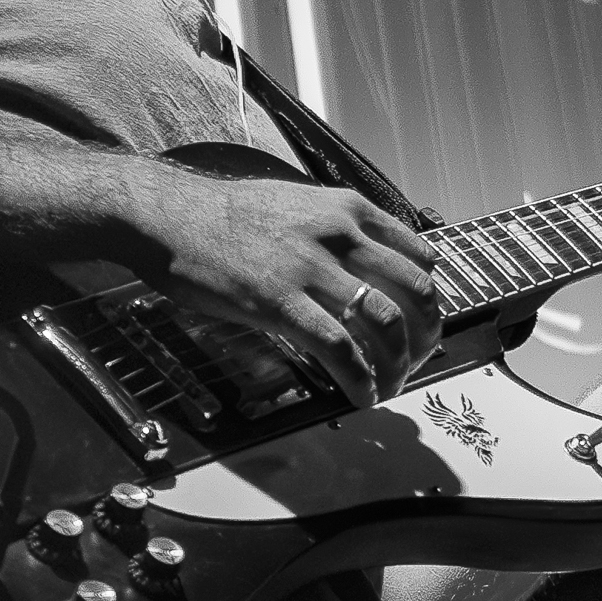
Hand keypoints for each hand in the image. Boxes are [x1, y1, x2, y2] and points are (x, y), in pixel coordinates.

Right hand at [134, 163, 441, 401]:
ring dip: (398, 365)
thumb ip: (338, 230)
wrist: (171, 214)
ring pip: (385, 323)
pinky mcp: (282, 302)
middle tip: (416, 363)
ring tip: (391, 387)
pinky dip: (361, 379)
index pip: (420, 255)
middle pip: (415, 292)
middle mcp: (340, 234)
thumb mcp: (299, 204)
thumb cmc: (226, 215)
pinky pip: (340, 348)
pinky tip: (363, 396)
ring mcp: (312, 268)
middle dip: (424, 337)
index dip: (430, 299)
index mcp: (348, 210)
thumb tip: (363, 266)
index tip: (423, 326)